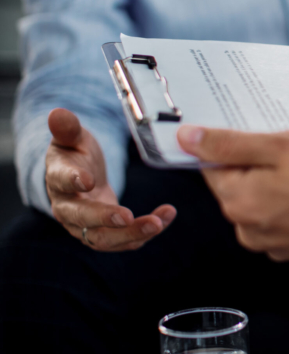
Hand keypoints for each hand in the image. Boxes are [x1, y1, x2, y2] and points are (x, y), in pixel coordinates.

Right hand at [45, 108, 174, 250]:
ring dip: (132, 233)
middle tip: (128, 216)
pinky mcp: (106, 234)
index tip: (89, 179)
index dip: (73, 180)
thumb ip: (68, 128)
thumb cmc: (76, 154)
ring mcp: (86, 226)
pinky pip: (125, 240)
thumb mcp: (73, 138)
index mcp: (58, 180)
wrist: (81, 176)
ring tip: (157, 223)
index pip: (61, 181)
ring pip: (104, 238)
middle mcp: (68, 208)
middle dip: (105, 218)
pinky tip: (166, 217)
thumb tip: (57, 113)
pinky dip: (146, 233)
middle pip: (82, 219)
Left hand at [177, 126, 288, 269]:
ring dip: (286, 179)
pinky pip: (287, 213)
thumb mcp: (287, 147)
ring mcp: (275, 243)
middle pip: (241, 182)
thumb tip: (188, 139)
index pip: (214, 164)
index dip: (238, 143)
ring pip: (267, 197)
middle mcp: (250, 230)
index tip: (265, 135)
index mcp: (239, 203)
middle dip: (266, 161)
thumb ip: (232, 144)